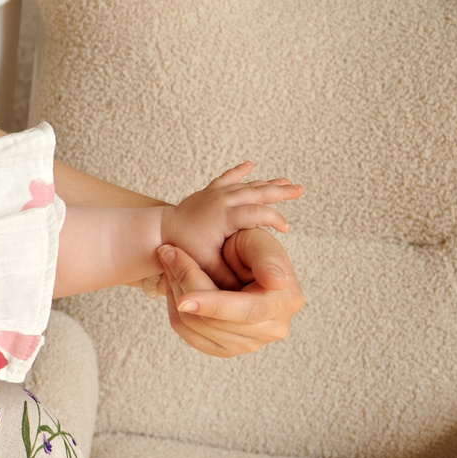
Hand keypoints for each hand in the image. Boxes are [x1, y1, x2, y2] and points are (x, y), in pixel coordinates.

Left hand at [156, 227, 304, 357]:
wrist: (240, 261)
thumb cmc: (250, 245)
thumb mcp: (259, 241)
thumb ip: (267, 259)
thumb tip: (275, 282)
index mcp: (285, 301)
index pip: (246, 311)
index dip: (214, 306)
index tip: (183, 300)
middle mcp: (272, 328)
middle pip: (215, 321)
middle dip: (186, 285)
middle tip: (167, 253)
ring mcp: (250, 343)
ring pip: (198, 328)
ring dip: (176, 294)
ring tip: (170, 264)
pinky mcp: (227, 348)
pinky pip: (191, 335)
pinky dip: (177, 310)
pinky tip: (175, 286)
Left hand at [162, 162, 300, 286]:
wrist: (156, 233)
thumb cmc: (183, 250)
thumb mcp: (207, 267)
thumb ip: (229, 278)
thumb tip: (250, 291)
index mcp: (223, 216)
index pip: (256, 213)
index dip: (274, 218)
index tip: (286, 228)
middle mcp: (220, 200)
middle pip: (255, 192)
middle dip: (279, 191)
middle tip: (300, 189)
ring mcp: (213, 193)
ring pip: (245, 185)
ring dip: (266, 184)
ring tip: (287, 182)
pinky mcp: (207, 192)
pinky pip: (226, 179)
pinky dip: (238, 172)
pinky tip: (249, 165)